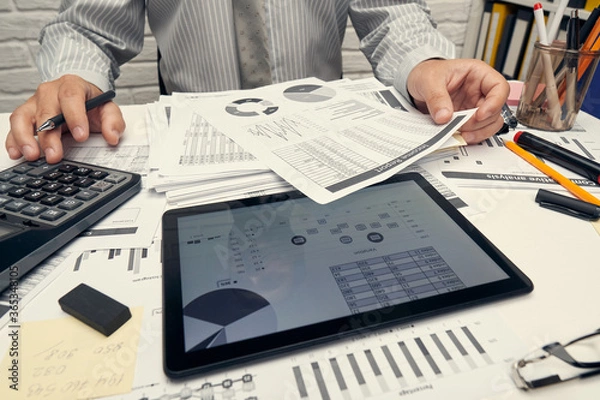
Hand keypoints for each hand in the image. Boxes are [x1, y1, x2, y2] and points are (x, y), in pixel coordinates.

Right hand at [6, 75, 124, 163]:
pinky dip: (13, 140)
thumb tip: (112, 137)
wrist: (79, 95)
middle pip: (46, 111)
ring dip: (25, 137)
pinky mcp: (26, 115)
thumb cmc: (91, 103)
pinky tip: (17, 153)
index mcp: (72, 86)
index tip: (81, 136)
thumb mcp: (108, 108)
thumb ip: (113, 121)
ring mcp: (35, 103)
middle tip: (54, 155)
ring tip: (32, 155)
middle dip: (49, 135)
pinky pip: (15, 126)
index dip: (75, 116)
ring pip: (23, 117)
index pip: (71, 97)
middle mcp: (49, 92)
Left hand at [406, 58, 508, 143]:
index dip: (494, 103)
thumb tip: (445, 116)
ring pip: (490, 123)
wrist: (416, 85)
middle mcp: (480, 91)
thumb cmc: (427, 73)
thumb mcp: (428, 80)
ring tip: (461, 134)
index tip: (480, 115)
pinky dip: (471, 136)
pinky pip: (477, 131)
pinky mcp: (467, 119)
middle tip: (462, 126)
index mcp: (477, 74)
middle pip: (496, 109)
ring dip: (479, 132)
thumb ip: (436, 98)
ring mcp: (474, 106)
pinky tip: (459, 136)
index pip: (499, 87)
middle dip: (481, 122)